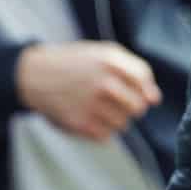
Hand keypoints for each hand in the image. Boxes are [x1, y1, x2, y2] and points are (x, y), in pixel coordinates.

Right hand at [16, 40, 162, 140]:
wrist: (35, 75)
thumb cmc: (76, 64)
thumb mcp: (104, 53)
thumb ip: (134, 70)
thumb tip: (155, 99)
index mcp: (110, 60)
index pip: (143, 79)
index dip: (145, 89)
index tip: (137, 92)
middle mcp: (103, 82)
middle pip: (138, 107)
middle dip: (132, 107)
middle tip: (116, 101)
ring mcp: (91, 104)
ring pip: (123, 124)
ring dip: (115, 119)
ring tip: (97, 107)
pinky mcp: (80, 124)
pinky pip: (106, 136)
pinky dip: (100, 130)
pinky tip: (88, 116)